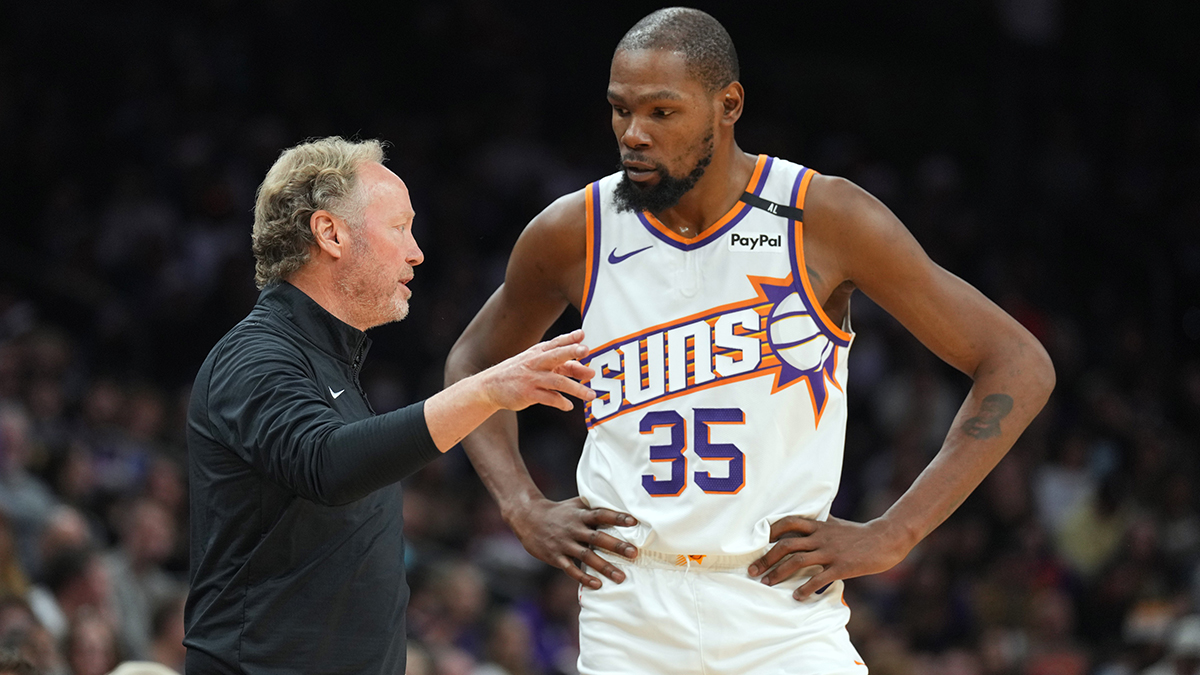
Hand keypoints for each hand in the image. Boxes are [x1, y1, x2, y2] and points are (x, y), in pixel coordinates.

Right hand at [482, 329, 595, 411]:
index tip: (582, 335)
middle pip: (556, 356)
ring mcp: (532, 378)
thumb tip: (586, 369)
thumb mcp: (537, 363)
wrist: (490, 386)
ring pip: (558, 381)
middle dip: (571, 352)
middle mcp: (536, 363)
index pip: (556, 343)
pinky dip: (561, 402)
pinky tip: (569, 406)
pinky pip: (549, 398)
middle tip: (586, 351)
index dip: (569, 339)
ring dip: (576, 388)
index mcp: (539, 352)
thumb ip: (561, 365)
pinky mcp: (528, 394)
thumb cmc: (519, 372)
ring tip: (591, 394)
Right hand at [507, 496, 637, 588]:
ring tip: (621, 577)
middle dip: (616, 546)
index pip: (600, 514)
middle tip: (634, 553)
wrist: (528, 517)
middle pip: (597, 537)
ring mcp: (564, 544)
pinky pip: (571, 569)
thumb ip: (593, 506)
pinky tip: (598, 585)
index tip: (633, 521)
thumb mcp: (575, 505)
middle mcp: (573, 529)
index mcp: (579, 515)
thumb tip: (618, 503)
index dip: (616, 517)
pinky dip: (584, 578)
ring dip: (605, 567)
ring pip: (587, 556)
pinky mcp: (556, 557)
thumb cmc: (558, 511)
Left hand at [746, 516, 913, 600]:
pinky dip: (805, 588)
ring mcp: (830, 552)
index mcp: (818, 525)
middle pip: (786, 545)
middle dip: (766, 559)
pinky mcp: (841, 567)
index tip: (756, 543)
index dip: (770, 531)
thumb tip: (809, 517)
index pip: (788, 522)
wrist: (885, 539)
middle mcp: (820, 537)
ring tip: (768, 584)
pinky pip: (819, 579)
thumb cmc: (859, 533)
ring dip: (779, 574)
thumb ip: (820, 522)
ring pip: (797, 562)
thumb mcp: (836, 523)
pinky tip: (797, 597)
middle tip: (753, 571)